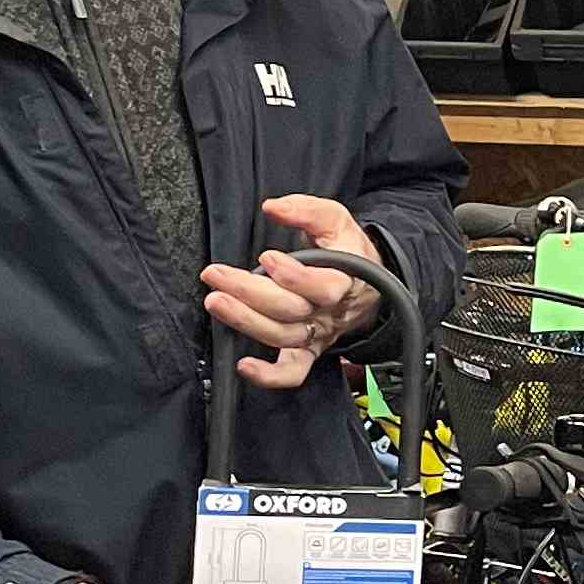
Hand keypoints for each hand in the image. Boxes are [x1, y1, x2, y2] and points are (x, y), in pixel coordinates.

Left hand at [198, 195, 379, 389]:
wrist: (368, 282)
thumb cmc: (347, 249)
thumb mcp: (335, 219)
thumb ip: (306, 210)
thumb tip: (273, 207)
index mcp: (346, 279)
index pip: (326, 287)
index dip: (297, 277)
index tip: (268, 258)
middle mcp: (331, 312)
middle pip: (292, 310)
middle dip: (250, 292)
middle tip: (215, 275)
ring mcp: (319, 333)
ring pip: (284, 337)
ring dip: (246, 322)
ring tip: (216, 301)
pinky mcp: (307, 350)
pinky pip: (292, 372)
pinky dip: (269, 376)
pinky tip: (243, 366)